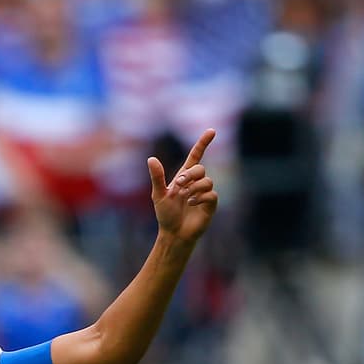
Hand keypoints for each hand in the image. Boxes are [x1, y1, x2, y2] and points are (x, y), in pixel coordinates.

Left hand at [148, 129, 217, 243]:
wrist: (173, 233)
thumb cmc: (165, 214)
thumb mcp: (158, 194)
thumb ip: (157, 177)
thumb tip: (151, 158)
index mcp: (184, 177)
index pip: (196, 156)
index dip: (203, 143)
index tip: (211, 131)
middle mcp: (196, 182)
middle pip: (200, 167)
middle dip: (190, 174)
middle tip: (179, 185)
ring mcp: (205, 193)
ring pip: (207, 181)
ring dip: (194, 188)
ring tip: (185, 199)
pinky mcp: (211, 204)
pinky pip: (212, 194)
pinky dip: (200, 198)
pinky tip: (192, 204)